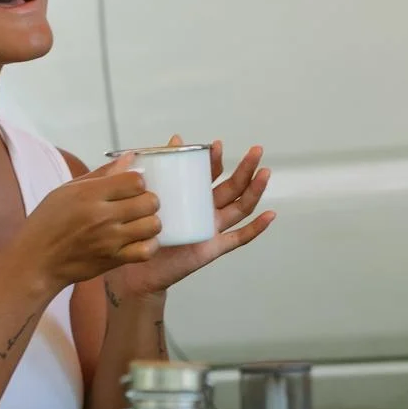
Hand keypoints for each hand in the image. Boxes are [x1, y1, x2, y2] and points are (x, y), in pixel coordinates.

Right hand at [9, 153, 161, 292]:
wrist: (36, 261)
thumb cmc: (48, 222)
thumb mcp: (67, 190)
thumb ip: (102, 174)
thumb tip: (130, 157)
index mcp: (89, 194)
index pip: (135, 180)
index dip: (138, 182)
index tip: (131, 188)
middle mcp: (101, 216)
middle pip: (149, 201)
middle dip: (148, 200)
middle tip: (138, 205)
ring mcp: (109, 239)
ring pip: (153, 225)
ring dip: (150, 222)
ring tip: (139, 222)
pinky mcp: (112, 260)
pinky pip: (146, 250)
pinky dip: (149, 245)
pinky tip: (140, 240)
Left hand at [106, 136, 276, 300]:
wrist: (137, 269)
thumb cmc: (141, 232)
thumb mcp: (147, 197)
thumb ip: (160, 169)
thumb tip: (175, 139)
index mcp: (193, 196)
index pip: (210, 174)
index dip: (215, 160)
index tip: (216, 145)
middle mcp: (207, 210)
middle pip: (233, 187)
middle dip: (246, 169)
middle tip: (256, 151)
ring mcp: (214, 228)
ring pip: (241, 207)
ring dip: (255, 191)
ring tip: (265, 173)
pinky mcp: (214, 247)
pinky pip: (240, 237)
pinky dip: (256, 228)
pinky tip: (270, 215)